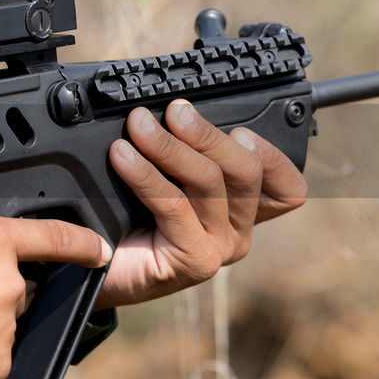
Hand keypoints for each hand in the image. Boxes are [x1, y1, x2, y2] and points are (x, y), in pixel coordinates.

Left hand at [98, 100, 306, 308]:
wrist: (91, 269)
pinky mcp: (195, 261)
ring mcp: (220, 248)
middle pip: (246, 171)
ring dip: (170, 146)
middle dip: (208, 134)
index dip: (272, 153)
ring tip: (138, 124)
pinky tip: (122, 156)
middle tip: (174, 111)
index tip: (237, 125)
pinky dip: (145, 174)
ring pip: (209, 182)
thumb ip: (184, 151)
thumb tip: (179, 109)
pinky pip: (174, 205)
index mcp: (241, 209)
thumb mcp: (164, 176)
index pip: (287, 185)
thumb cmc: (126, 220)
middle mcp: (238, 231)